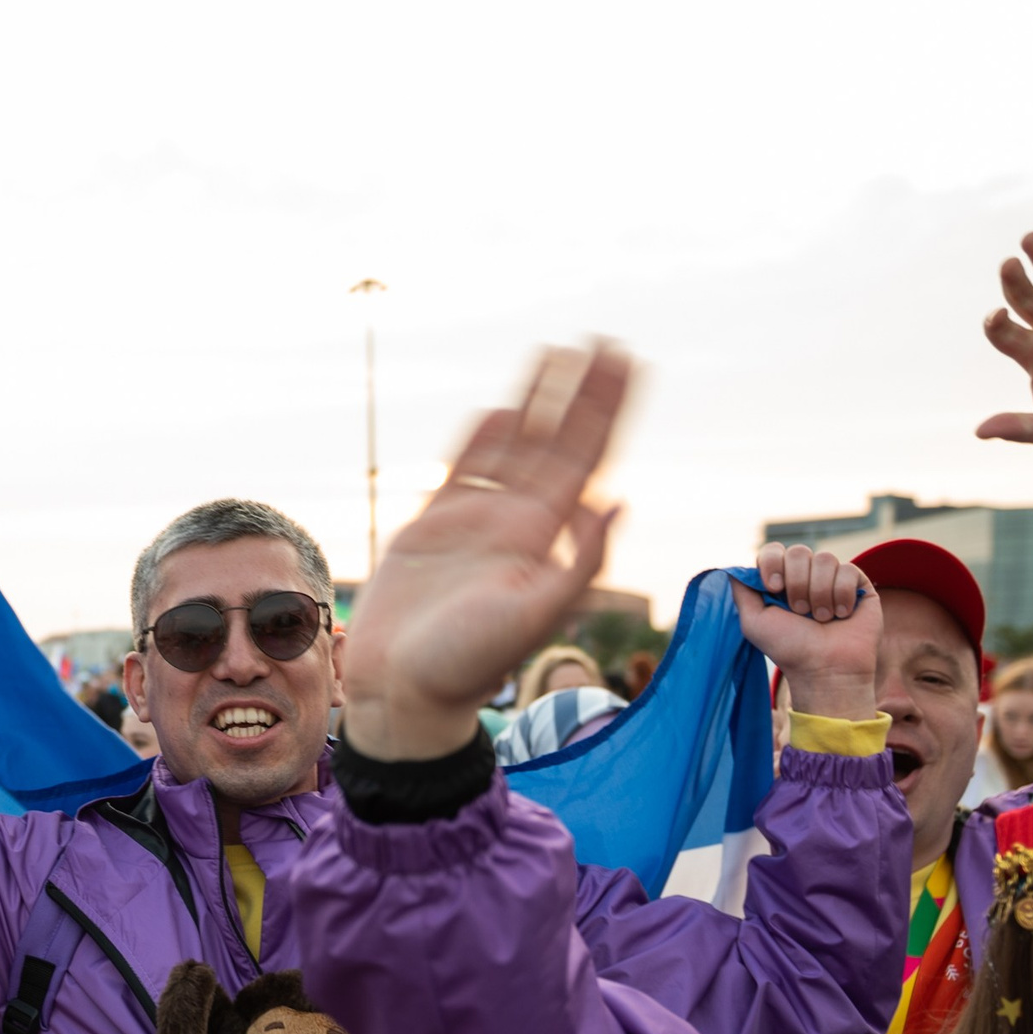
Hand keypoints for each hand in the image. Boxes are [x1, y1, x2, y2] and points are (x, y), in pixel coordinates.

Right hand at [339, 344, 630, 760]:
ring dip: (537, 402)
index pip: (590, 457)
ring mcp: (475, 523)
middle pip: (559, 442)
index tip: (629, 362)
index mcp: (547, 538)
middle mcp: (518, 524)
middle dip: (583, 394)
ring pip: (515, 447)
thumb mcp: (534, 614)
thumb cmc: (467, 664)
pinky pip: (464, 472)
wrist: (403, 691)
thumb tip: (619, 501)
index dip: (609, 410)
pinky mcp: (431, 529)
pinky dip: (483, 439)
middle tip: (607, 342)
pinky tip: (504, 410)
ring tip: (557, 355)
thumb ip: (579, 562)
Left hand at [733, 544, 881, 721]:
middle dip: (797, 583)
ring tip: (822, 618)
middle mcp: (806, 576)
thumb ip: (742, 591)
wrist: (825, 667)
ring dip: (819, 592)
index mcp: (781, 582)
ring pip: (825, 559)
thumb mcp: (753, 622)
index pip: (774, 551)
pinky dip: (842, 594)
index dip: (773, 563)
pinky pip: (849, 570)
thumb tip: (734, 567)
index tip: (774, 588)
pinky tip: (842, 615)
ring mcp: (832, 579)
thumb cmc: (789, 648)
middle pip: (799, 552)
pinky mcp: (858, 585)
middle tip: (800, 612)